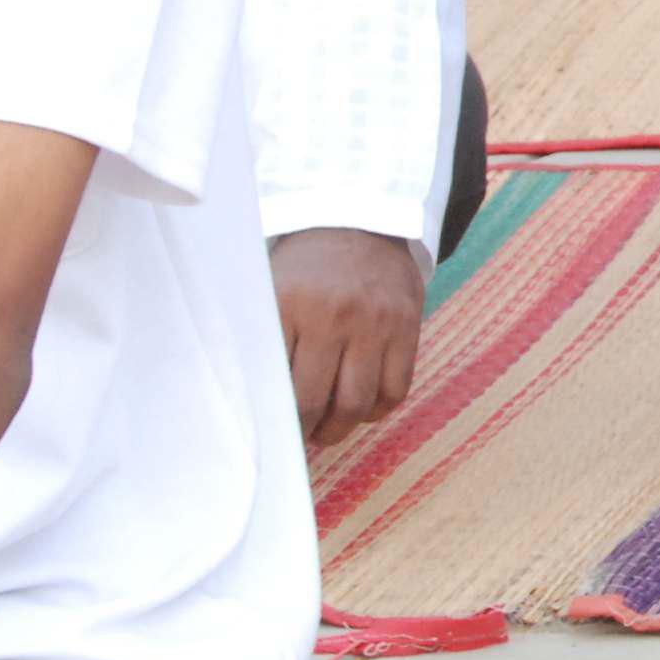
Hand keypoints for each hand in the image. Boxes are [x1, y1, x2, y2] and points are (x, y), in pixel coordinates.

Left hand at [272, 227, 425, 445]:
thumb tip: (253, 399)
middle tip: (298, 436)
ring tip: (328, 429)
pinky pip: (396, 389)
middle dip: (304, 430)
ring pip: (358, 403)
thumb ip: (263, 337)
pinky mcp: (407, 327)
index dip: (273, 417)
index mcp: (289, 304)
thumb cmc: (306, 267)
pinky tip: (363, 406)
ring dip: (340, 428)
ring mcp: (375, 323)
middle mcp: (334, 316)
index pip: (277, 382)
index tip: (270, 430)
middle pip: (315, 401)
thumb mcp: (272, 288)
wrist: (362, 222)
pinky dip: (378, 409)